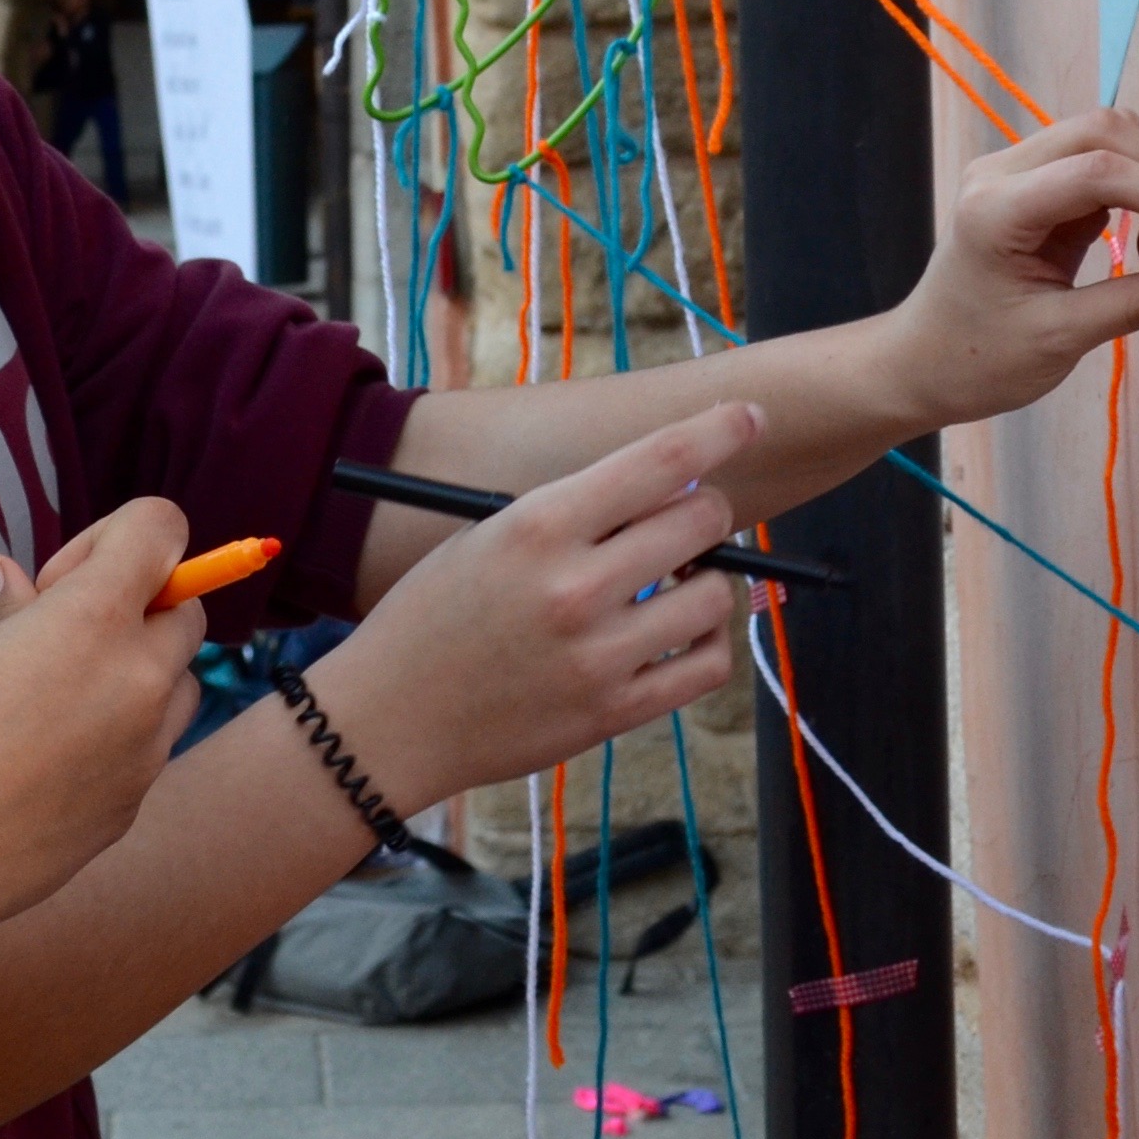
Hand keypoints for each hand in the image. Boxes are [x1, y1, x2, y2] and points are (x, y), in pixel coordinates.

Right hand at [0, 498, 204, 998]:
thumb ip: (11, 605)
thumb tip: (10, 579)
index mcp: (94, 621)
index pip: (161, 531)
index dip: (115, 537)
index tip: (60, 579)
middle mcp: (138, 682)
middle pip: (186, 610)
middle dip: (136, 606)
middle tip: (59, 634)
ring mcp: (143, 753)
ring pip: (179, 685)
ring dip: (141, 671)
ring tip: (64, 695)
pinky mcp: (130, 808)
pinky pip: (147, 750)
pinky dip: (117, 736)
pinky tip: (46, 759)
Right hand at [306, 405, 752, 808]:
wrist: (388, 721)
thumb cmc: (433, 617)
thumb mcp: (488, 536)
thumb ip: (574, 513)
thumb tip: (669, 489)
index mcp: (539, 524)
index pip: (661, 459)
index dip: (721, 430)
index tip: (750, 417)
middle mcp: (576, 586)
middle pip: (701, 520)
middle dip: (708, 510)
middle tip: (689, 518)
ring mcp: (599, 655)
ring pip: (713, 597)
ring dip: (707, 580)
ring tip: (675, 582)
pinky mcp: (612, 713)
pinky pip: (705, 667)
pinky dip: (708, 642)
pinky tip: (680, 632)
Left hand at [880, 106, 1138, 429]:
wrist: (920, 364)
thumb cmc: (977, 359)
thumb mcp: (1061, 339)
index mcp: (996, 209)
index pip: (1097, 172)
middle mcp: (999, 172)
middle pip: (1103, 132)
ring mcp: (1011, 171)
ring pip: (1102, 138)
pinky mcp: (1028, 184)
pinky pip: (1093, 164)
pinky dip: (1133, 193)